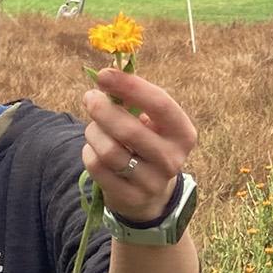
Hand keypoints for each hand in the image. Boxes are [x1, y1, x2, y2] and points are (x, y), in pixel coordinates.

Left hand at [82, 69, 197, 225]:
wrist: (150, 192)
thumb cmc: (147, 143)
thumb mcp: (151, 121)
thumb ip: (134, 99)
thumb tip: (107, 76)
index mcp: (183, 133)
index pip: (160, 104)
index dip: (130, 86)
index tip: (104, 75)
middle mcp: (172, 159)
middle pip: (128, 130)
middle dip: (102, 109)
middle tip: (90, 98)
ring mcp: (152, 183)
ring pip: (109, 150)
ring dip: (93, 132)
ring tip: (94, 127)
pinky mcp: (131, 198)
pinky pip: (97, 167)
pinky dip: (89, 152)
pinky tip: (94, 149)